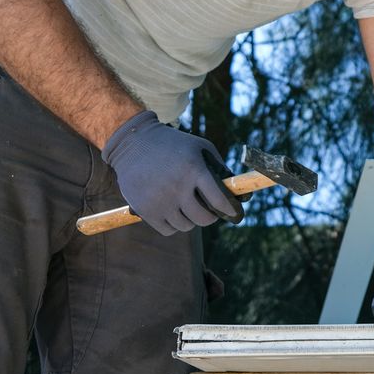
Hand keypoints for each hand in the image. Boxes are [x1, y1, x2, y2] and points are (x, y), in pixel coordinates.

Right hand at [101, 111, 243, 236]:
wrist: (134, 144)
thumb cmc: (174, 145)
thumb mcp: (200, 147)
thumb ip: (219, 167)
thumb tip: (239, 191)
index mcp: (194, 170)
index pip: (219, 199)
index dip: (229, 209)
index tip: (234, 213)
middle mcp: (178, 187)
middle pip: (204, 218)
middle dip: (211, 217)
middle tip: (210, 211)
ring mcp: (160, 201)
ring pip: (186, 226)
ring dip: (191, 220)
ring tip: (188, 207)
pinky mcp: (145, 211)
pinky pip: (168, 230)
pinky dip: (174, 225)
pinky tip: (173, 212)